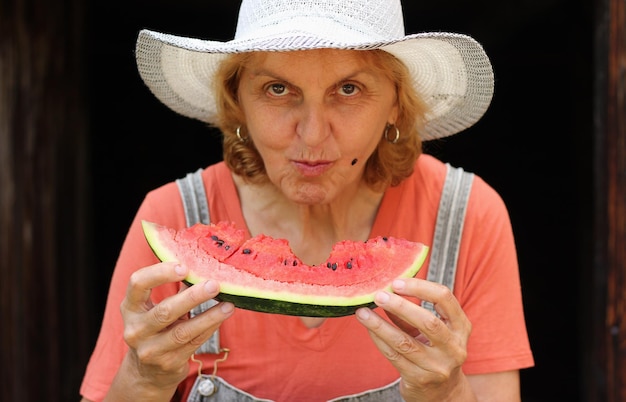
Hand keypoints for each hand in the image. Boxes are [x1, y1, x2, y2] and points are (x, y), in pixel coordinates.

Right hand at [116, 262, 234, 395]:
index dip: (160, 273)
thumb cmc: (156, 329)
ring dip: (209, 316)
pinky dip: (210, 328)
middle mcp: (136, 330)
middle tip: (214, 285)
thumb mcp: (155, 308)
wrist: (146, 373)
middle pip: (165, 311)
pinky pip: (194, 343)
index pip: (138, 284)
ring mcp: (150, 350)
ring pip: (183, 331)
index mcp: (130, 308)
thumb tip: (204, 266)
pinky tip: (222, 317)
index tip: (183, 267)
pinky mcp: (168, 363)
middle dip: (193, 297)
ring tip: (228, 304)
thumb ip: (176, 289)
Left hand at [355, 278, 473, 401]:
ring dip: (380, 324)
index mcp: (461, 327)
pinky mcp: (420, 379)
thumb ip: (414, 312)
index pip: (445, 298)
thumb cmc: (435, 352)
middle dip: (400, 306)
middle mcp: (454, 347)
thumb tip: (387, 291)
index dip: (420, 287)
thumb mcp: (434, 330)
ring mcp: (438, 366)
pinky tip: (368, 328)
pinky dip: (379, 339)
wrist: (443, 393)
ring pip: (405, 342)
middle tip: (379, 295)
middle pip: (428, 321)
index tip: (396, 282)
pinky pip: (394, 356)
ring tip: (363, 312)